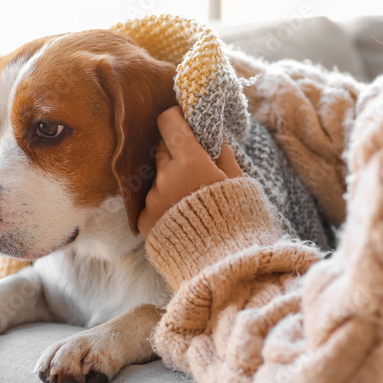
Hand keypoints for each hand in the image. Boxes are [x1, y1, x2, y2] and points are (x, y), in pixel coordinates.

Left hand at [138, 106, 243, 237]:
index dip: (175, 117)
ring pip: (157, 176)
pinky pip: (151, 201)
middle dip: (177, 152)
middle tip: (195, 166)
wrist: (223, 264)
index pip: (168, 122)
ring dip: (170, 180)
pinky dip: (163, 203)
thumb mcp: (238, 179)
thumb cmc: (238, 218)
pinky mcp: (144, 220)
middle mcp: (165, 177)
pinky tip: (181, 216)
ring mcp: (152, 199)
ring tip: (191, 199)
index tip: (183, 119)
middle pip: (163, 148)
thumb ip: (222, 152)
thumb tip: (213, 132)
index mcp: (190, 161)